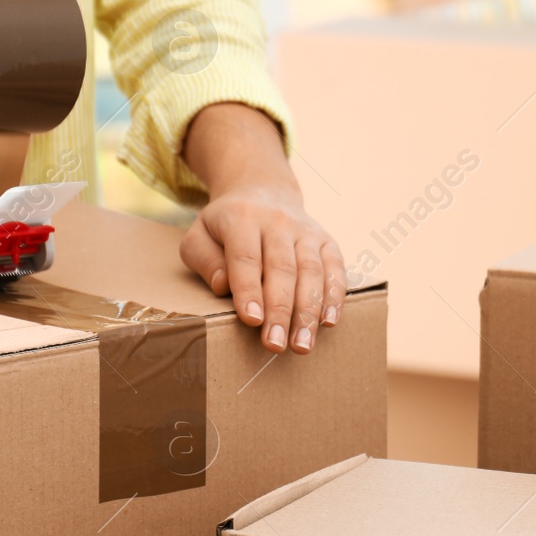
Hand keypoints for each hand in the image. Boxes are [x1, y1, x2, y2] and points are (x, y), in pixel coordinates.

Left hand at [179, 103, 344, 353]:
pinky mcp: (326, 240)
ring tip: (302, 345)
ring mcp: (306, 230)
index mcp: (242, 217)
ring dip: (308, 311)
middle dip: (280, 310)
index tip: (252, 320)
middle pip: (282, 268)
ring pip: (312, 271)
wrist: (263, 189)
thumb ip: (204, 259)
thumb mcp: (199, 234)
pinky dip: (334, 296)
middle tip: (274, 345)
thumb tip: (223, 286)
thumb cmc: (225, 224)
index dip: (250, 289)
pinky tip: (328, 322)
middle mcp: (278, 221)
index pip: (246, 257)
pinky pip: (335, 268)